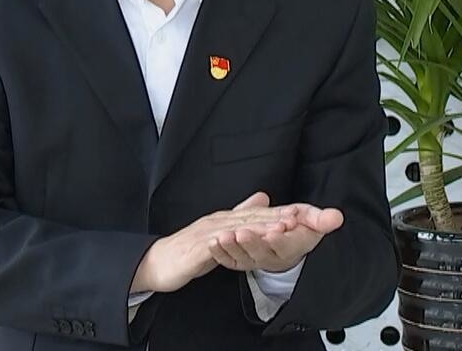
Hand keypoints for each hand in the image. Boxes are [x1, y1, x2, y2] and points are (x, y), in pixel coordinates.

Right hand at [131, 192, 297, 293]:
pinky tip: (241, 242)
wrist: (157, 262)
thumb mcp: (220, 232)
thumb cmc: (189, 249)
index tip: (303, 211)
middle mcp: (219, 222)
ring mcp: (207, 234)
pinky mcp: (196, 250)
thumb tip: (262, 199)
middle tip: (300, 216)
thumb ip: (240, 216)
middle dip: (276, 216)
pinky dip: (230, 243)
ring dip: (259, 227)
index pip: (257, 214)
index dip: (280, 212)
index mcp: (226, 219)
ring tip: (280, 227)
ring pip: (237, 229)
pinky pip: (216, 247)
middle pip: (251, 218)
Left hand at [209, 202, 343, 272]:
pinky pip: (229, 260)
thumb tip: (337, 217)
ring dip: (233, 247)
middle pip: (261, 252)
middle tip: (243, 232)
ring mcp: (254, 260)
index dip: (279, 239)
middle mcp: (271, 256)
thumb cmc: (298, 228)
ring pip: (243, 258)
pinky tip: (213, 242)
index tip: (274, 230)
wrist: (284, 241)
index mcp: (290, 246)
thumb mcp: (311, 221)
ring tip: (224, 235)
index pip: (285, 245)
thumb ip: (322, 220)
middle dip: (252, 242)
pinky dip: (220, 253)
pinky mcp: (240, 260)